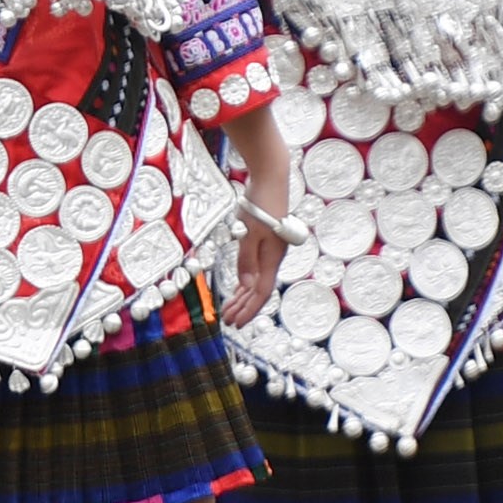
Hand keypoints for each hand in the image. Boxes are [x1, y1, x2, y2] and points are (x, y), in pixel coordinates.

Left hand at [220, 213, 286, 327]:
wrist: (271, 179)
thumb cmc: (260, 205)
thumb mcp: (249, 233)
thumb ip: (247, 260)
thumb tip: (246, 285)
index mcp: (272, 258)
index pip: (261, 291)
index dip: (249, 309)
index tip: (235, 323)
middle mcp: (274, 257)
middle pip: (259, 289)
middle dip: (244, 306)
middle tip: (227, 320)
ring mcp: (271, 249)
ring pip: (257, 280)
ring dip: (243, 296)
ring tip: (229, 308)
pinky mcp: (266, 241)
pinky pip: (256, 268)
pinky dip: (246, 281)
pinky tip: (238, 287)